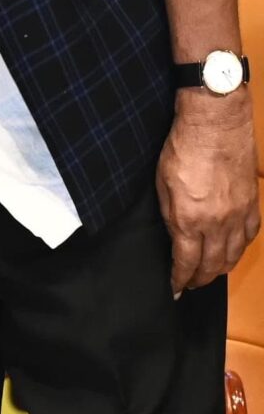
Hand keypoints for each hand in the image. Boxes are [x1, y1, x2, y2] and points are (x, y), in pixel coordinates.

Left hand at [154, 89, 259, 291]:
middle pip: (213, 264)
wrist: (216, 125)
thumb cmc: (183, 150)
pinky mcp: (252, 203)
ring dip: (222, 268)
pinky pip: (250, 235)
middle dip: (201, 278)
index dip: (180, 279)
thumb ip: (170, 216)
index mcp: (189, 220)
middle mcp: (217, 223)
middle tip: (192, 284)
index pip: (186, 262)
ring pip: (234, 254)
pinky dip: (241, 247)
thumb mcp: (162, 186)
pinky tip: (234, 250)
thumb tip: (176, 238)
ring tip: (211, 273)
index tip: (175, 288)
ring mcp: (239, 214)